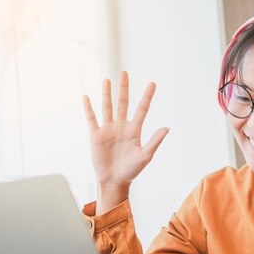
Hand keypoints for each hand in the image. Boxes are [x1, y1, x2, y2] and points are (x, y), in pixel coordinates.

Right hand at [82, 71, 168, 212]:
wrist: (114, 181)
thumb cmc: (131, 170)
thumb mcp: (145, 156)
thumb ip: (155, 141)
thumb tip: (167, 128)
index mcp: (134, 130)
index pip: (142, 109)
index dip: (147, 96)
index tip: (153, 83)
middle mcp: (121, 126)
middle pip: (123, 102)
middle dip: (124, 88)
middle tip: (124, 72)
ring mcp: (108, 129)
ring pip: (107, 107)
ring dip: (107, 93)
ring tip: (107, 80)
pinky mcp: (96, 135)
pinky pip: (92, 119)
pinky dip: (89, 108)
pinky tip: (86, 97)